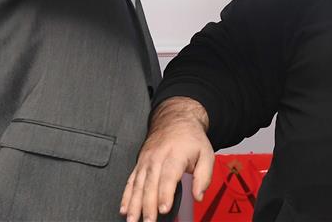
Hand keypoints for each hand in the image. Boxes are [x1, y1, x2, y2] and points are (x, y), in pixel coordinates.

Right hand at [120, 98, 213, 221]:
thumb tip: (199, 195)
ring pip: (138, 185)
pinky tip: (125, 208)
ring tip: (133, 219)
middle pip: (151, 184)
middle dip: (148, 205)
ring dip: (134, 204)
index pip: (168, 177)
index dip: (165, 194)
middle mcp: (157, 158)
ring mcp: (146, 161)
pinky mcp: (139, 164)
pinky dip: (126, 196)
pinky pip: (131, 181)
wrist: (175, 120)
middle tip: (148, 221)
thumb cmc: (191, 138)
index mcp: (175, 155)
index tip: (164, 209)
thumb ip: (204, 176)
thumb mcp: (206, 153)